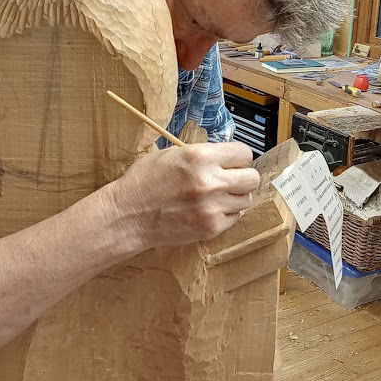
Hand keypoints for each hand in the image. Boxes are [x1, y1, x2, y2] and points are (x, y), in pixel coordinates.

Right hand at [108, 141, 259, 248]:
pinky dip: (226, 214)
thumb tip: (226, 156)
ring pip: (246, 199)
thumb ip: (201, 154)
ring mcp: (212, 207)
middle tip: (230, 179)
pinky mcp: (211, 228)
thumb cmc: (144, 182)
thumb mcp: (170, 154)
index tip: (234, 161)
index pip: (244, 153)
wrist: (128, 216)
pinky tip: (209, 210)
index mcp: (200, 157)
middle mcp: (210, 181)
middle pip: (252, 178)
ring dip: (235, 197)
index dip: (238, 157)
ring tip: (217, 196)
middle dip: (243, 177)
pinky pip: (234, 218)